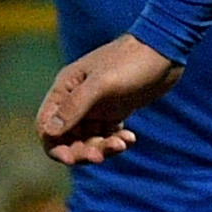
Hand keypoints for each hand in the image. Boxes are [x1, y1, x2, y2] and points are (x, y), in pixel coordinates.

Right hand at [36, 36, 180, 165]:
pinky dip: (117, 141)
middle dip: (82, 151)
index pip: (46, 125)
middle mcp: (77, 99)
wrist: (165, 51)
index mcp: (66, 88)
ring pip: (89, 139)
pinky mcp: (114, 111)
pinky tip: (131, 138)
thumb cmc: (130, 62)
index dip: (54, 146)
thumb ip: (75, 106)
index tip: (70, 159)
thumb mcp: (101, 84)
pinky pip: (108, 136)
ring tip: (122, 144)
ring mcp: (96, 106)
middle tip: (100, 157)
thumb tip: (49, 132)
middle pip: (67, 138)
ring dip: (102, 147)